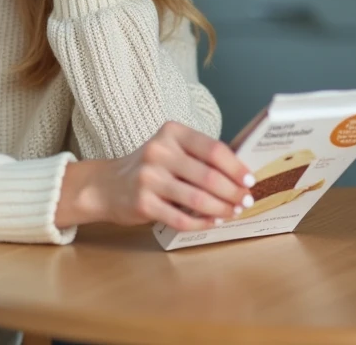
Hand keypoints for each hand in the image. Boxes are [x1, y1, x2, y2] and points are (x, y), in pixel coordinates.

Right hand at [56, 121, 254, 230]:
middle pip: (208, 176)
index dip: (236, 167)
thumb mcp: (170, 150)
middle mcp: (159, 152)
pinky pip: (181, 218)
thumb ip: (199, 157)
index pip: (212, 149)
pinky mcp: (143, 204)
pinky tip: (212, 222)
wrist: (105, 185)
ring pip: (197, 199)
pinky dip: (202, 223)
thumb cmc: (149, 167)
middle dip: (233, 192)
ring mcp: (148, 178)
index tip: (250, 180)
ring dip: (222, 209)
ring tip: (233, 212)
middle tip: (246, 200)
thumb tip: (240, 175)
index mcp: (171, 133)